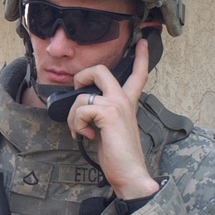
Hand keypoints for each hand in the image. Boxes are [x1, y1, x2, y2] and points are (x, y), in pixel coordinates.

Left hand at [67, 38, 159, 199]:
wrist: (129, 174)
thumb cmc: (118, 155)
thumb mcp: (108, 129)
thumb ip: (101, 114)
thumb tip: (82, 109)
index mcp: (128, 103)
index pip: (137, 75)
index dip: (140, 57)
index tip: (142, 41)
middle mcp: (124, 100)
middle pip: (102, 70)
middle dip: (82, 76)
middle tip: (78, 91)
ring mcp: (117, 104)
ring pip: (82, 95)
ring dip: (72, 116)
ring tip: (81, 131)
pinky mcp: (108, 113)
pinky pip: (80, 109)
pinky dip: (76, 125)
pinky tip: (87, 137)